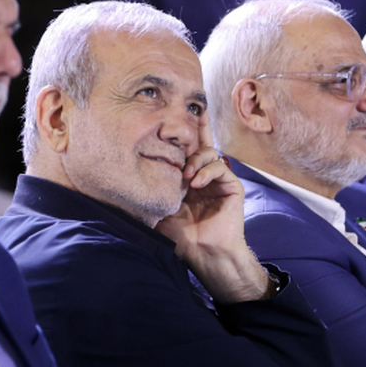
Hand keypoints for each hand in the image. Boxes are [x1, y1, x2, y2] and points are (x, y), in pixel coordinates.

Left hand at [155, 114, 269, 302]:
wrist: (202, 253)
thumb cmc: (180, 237)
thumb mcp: (161, 208)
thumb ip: (154, 189)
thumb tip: (133, 173)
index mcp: (188, 181)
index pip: (186, 152)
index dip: (184, 133)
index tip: (177, 113)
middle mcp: (204, 177)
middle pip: (202, 144)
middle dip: (196, 128)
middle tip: (188, 121)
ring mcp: (219, 181)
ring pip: (210, 153)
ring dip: (196, 160)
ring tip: (186, 176)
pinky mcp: (232, 187)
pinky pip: (221, 167)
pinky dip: (208, 171)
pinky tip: (197, 183)